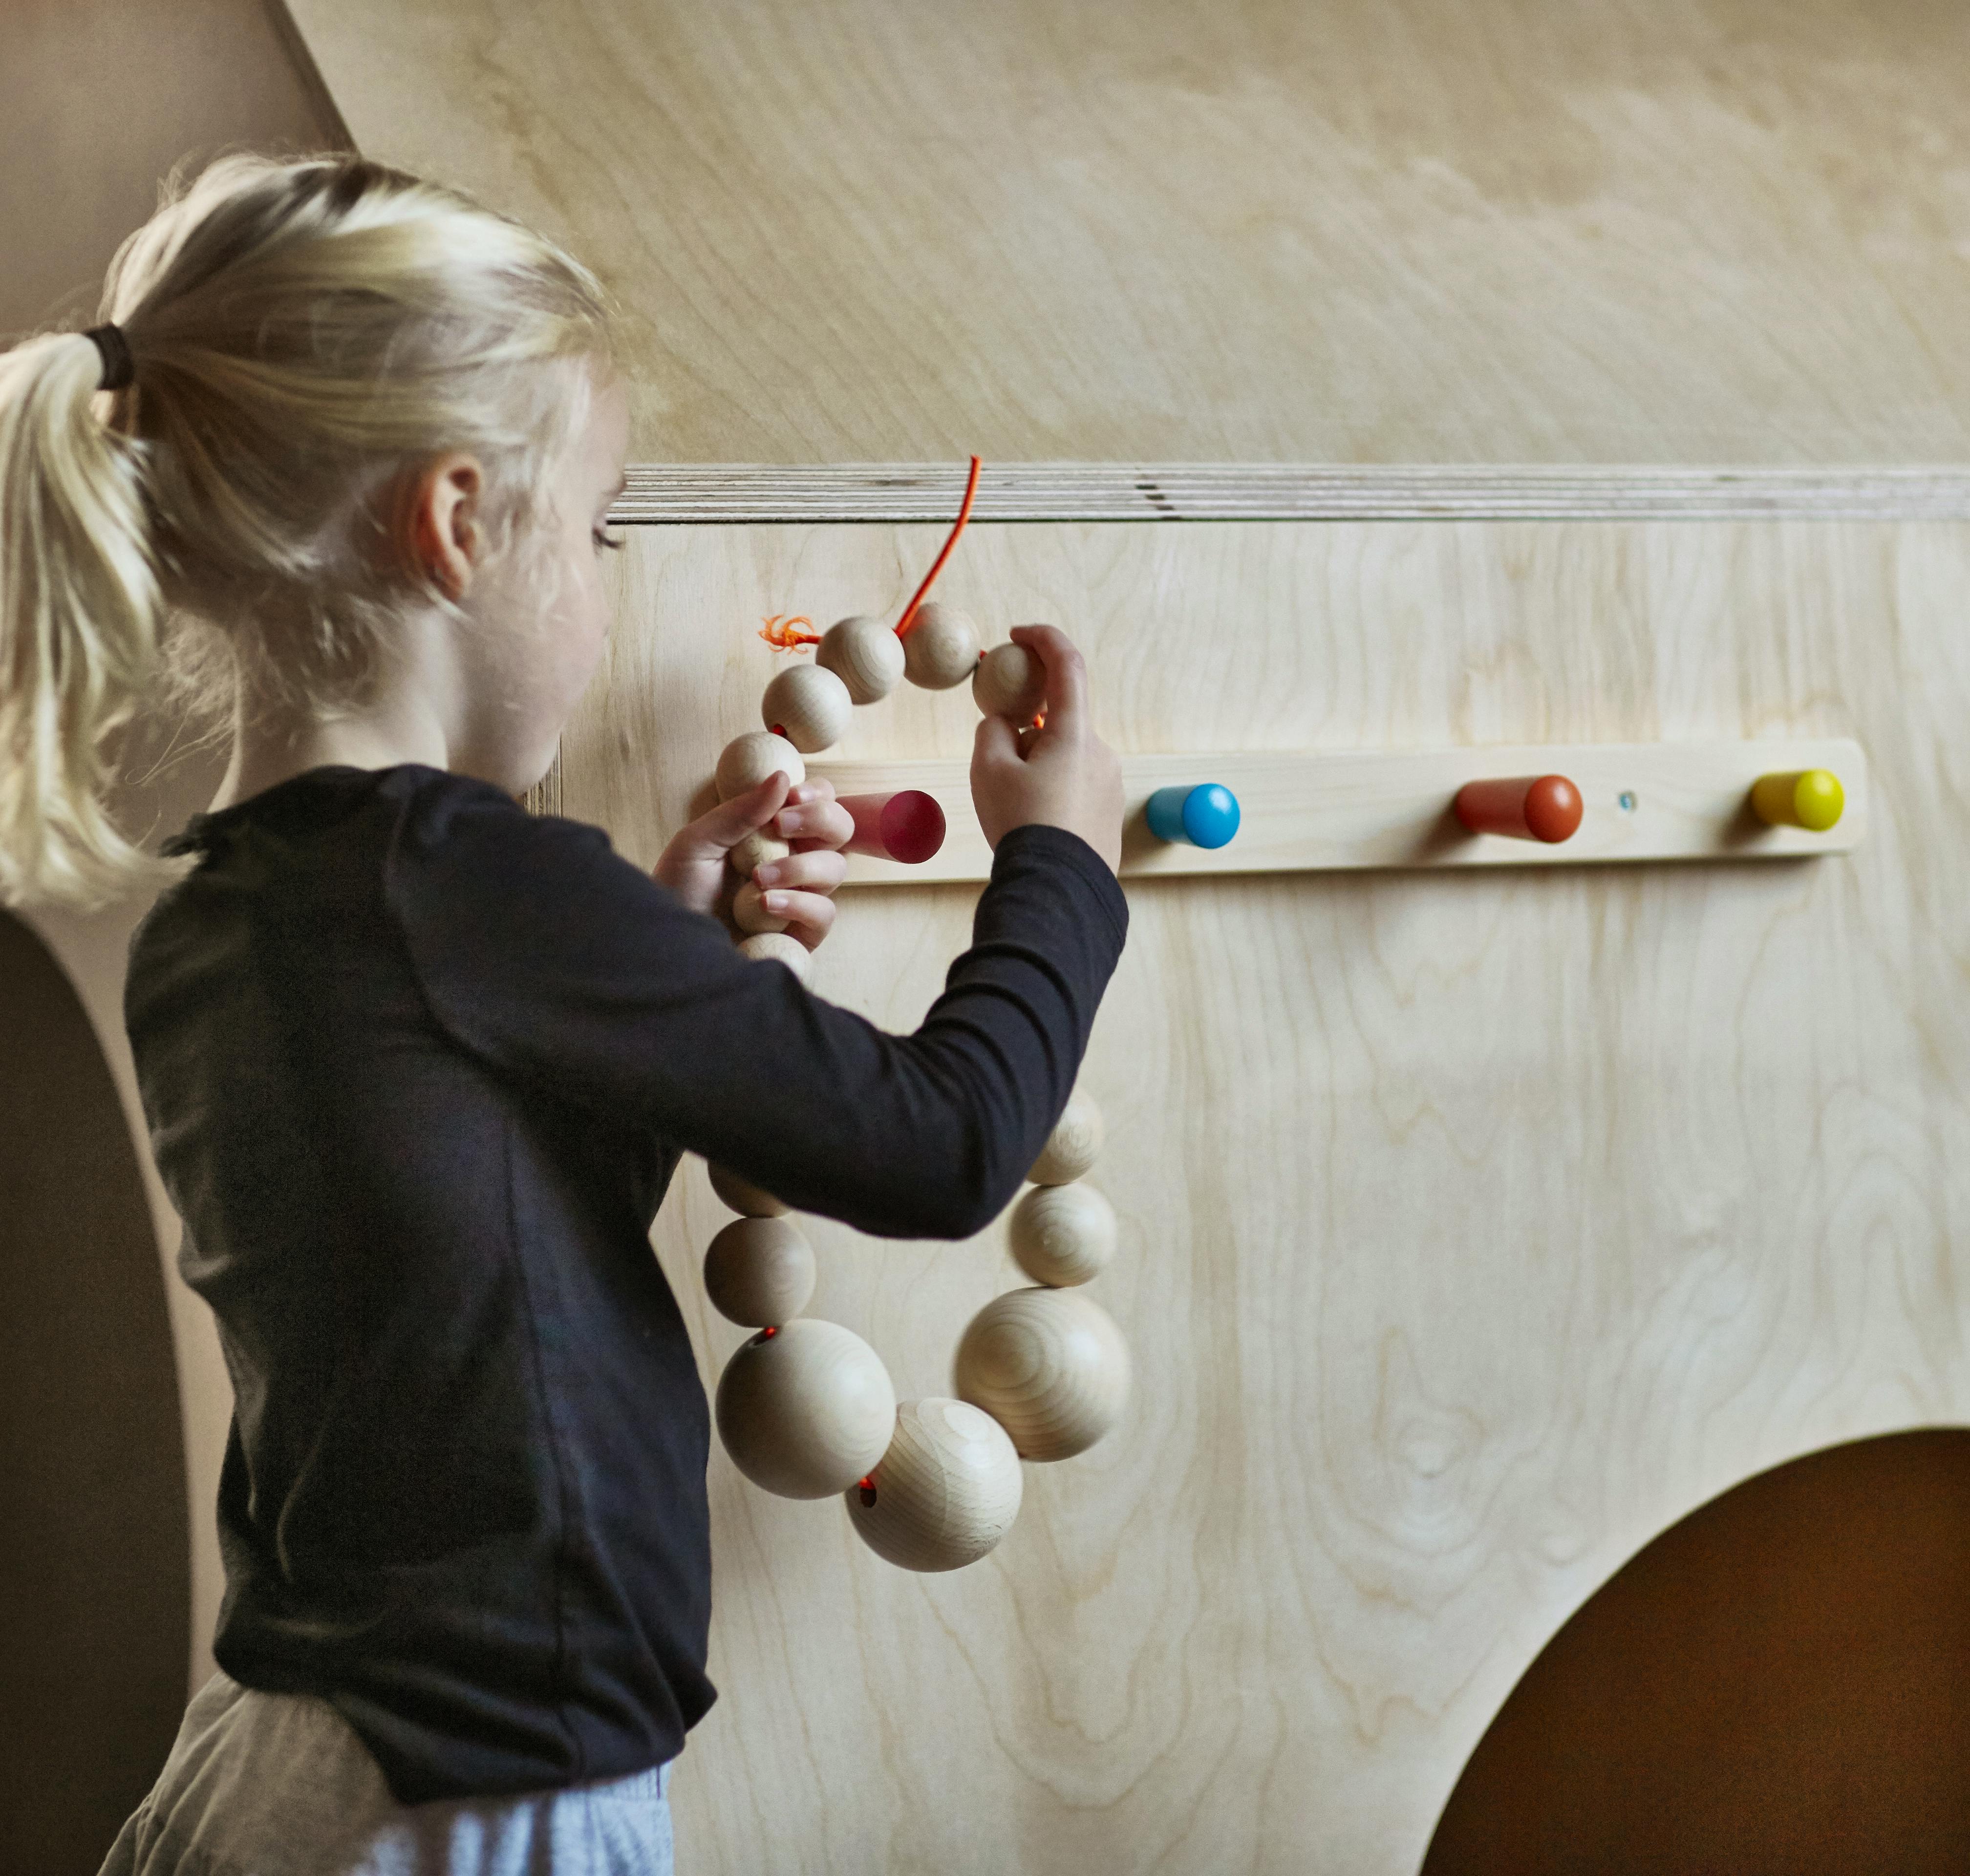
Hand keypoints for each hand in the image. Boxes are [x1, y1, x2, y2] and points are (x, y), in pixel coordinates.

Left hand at [654, 777, 853, 947]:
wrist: (670, 943)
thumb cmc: (678, 889)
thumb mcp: (698, 842)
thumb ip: (740, 811)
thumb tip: (783, 778)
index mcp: (774, 832)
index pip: (816, 802)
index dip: (816, 794)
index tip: (792, 796)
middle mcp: (795, 860)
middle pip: (840, 829)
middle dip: (820, 819)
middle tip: (781, 826)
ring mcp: (802, 897)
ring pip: (835, 868)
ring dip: (801, 866)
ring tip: (759, 879)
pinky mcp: (803, 934)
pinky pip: (825, 913)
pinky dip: (800, 904)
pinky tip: (766, 905)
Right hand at [970, 624, 1123, 870]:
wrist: (1058, 889)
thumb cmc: (1021, 824)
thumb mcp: (987, 769)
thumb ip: (992, 732)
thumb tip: (1004, 725)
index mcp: (1075, 733)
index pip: (1067, 665)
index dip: (1043, 640)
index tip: (1019, 636)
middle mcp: (1101, 752)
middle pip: (1059, 721)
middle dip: (1025, 730)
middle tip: (996, 763)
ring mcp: (1110, 784)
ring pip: (1065, 757)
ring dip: (1037, 765)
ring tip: (1012, 806)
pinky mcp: (1110, 813)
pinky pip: (1076, 786)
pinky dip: (1051, 790)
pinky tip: (1032, 825)